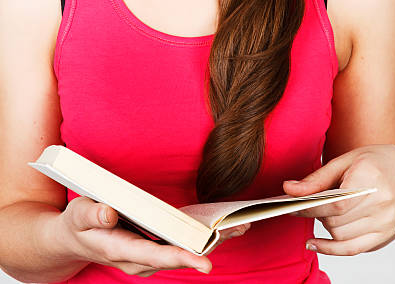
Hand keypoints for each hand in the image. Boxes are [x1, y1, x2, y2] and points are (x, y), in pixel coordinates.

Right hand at [55, 196, 249, 276]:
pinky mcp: (152, 248)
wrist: (74, 239)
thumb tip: (109, 212)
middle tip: (237, 231)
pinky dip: (200, 238)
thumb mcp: (78, 214)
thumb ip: (92, 214)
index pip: (155, 257)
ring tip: (239, 226)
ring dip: (211, 242)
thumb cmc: (78, 223)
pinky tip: (220, 228)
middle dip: (208, 247)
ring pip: (183, 252)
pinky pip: (180, 246)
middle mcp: (138, 260)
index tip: (205, 262)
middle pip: (177, 256)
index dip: (180, 259)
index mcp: (120, 250)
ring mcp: (147, 257)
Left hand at [283, 144, 394, 255]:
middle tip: (305, 204)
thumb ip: (317, 178)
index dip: (310, 208)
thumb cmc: (373, 161)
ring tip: (320, 212)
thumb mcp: (344, 161)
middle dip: (315, 214)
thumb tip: (289, 189)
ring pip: (341, 236)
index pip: (336, 204)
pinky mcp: (384, 234)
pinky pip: (353, 249)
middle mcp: (381, 203)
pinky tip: (315, 243)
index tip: (290, 206)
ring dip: (324, 227)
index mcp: (370, 179)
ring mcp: (385, 222)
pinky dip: (331, 249)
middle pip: (336, 221)